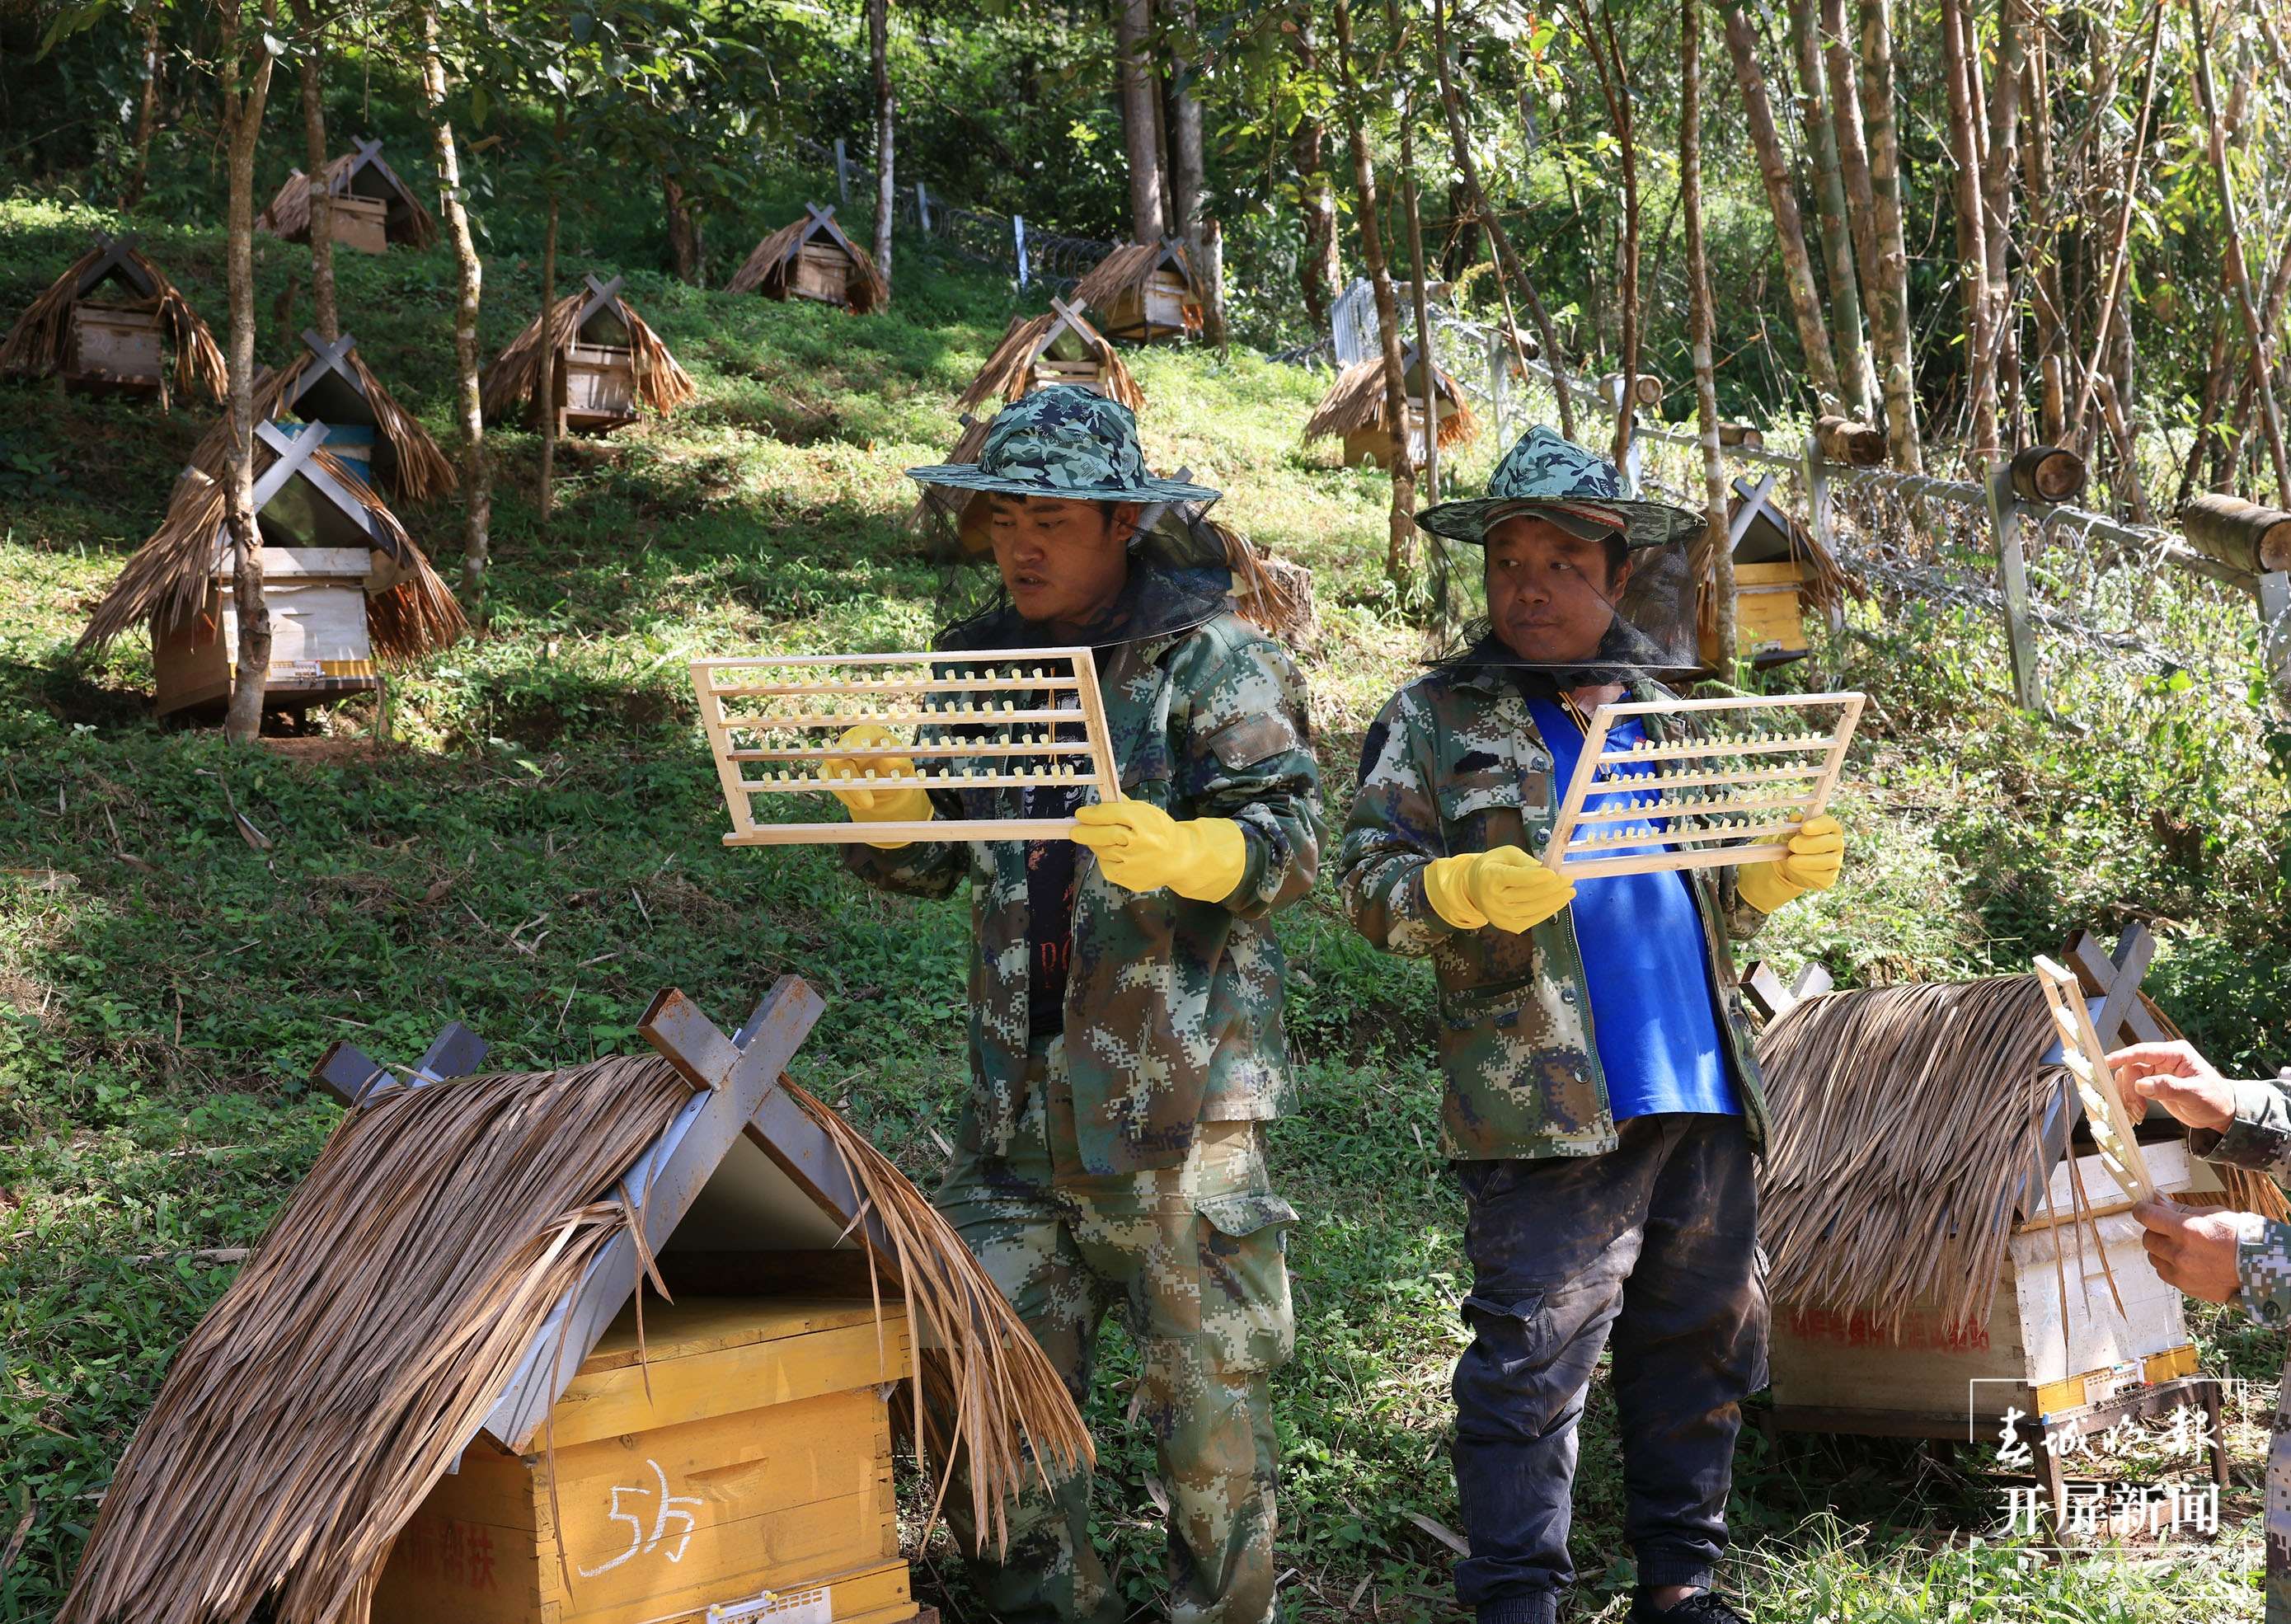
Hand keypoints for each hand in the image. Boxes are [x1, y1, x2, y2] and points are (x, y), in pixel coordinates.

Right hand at [820, 724, 931, 848]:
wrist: (888, 785)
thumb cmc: (896, 769)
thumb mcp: (903, 765)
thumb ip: (898, 761)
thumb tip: (891, 761)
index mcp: (871, 734)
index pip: (863, 733)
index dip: (857, 742)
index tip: (855, 754)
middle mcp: (851, 741)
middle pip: (843, 755)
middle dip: (853, 777)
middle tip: (867, 798)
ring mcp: (838, 756)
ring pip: (834, 771)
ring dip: (850, 790)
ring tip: (868, 804)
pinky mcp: (830, 772)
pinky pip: (831, 782)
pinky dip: (845, 795)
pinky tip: (858, 804)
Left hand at [1069, 799, 1246, 901]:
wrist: (1181, 858)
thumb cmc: (1161, 831)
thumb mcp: (1147, 812)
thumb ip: (1123, 806)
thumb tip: (1099, 800)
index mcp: (1146, 822)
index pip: (1113, 814)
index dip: (1093, 814)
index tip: (1081, 814)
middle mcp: (1141, 843)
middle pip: (1105, 835)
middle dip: (1085, 831)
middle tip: (1075, 830)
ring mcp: (1135, 864)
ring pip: (1103, 851)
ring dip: (1096, 844)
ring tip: (1097, 839)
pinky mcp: (1131, 879)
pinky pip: (1107, 868)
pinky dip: (1104, 859)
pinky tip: (1110, 853)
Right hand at [1423, 846, 1576, 933]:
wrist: (1473, 888)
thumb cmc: (1493, 866)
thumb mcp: (1506, 854)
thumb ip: (1525, 862)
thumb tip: (1548, 871)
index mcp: (1490, 877)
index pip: (1518, 878)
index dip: (1538, 876)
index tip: (1556, 873)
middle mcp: (1493, 899)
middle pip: (1530, 894)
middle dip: (1553, 887)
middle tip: (1569, 880)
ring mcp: (1500, 916)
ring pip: (1534, 908)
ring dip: (1555, 900)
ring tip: (1569, 891)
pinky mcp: (1508, 926)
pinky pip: (1533, 919)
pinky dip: (1549, 911)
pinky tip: (1559, 902)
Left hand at [1736, 813, 1845, 912]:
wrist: (1791, 864)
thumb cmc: (1794, 842)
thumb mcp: (1791, 831)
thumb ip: (1794, 824)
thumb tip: (1795, 818)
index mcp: (1830, 828)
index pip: (1829, 823)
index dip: (1818, 825)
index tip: (1804, 828)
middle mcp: (1836, 843)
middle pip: (1830, 842)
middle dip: (1809, 844)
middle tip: (1792, 845)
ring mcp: (1836, 861)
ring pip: (1827, 860)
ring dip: (1807, 860)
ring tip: (1791, 860)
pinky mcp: (1830, 877)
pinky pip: (1822, 876)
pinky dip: (1807, 872)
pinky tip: (1795, 868)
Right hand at [2107, 1040, 2234, 1132]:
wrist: (2222, 1114)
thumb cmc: (2215, 1100)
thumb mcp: (2193, 1094)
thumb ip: (2167, 1087)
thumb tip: (2141, 1084)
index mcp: (2176, 1054)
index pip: (2144, 1051)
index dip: (2123, 1056)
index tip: (2106, 1062)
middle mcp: (2164, 1060)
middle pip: (2132, 1067)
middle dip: (2129, 1088)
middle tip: (2135, 1107)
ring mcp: (2158, 1071)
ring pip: (2129, 1078)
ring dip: (2128, 1096)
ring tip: (2137, 1113)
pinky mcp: (2154, 1084)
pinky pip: (2133, 1088)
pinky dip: (2131, 1100)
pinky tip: (2138, 1113)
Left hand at [2132, 1198, 2242, 1303]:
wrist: (2262, 1266)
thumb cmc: (2240, 1236)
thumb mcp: (2212, 1213)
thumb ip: (2181, 1210)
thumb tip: (2158, 1201)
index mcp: (2186, 1230)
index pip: (2148, 1217)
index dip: (2142, 1210)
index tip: (2143, 1208)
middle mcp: (2180, 1254)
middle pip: (2148, 1239)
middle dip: (2154, 1231)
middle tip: (2167, 1228)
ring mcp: (2183, 1273)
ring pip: (2154, 1258)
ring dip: (2160, 1250)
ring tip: (2179, 1246)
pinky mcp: (2187, 1287)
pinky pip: (2166, 1274)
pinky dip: (2169, 1266)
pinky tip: (2184, 1261)